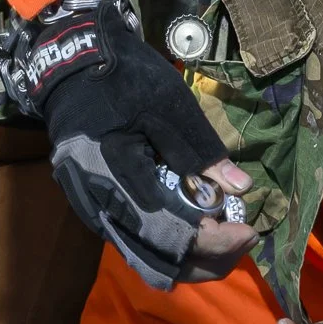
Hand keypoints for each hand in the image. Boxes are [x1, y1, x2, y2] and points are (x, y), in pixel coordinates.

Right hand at [2, 0, 254, 288]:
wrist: (73, 63)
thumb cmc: (123, 78)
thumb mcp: (169, 106)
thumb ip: (202, 153)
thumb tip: (242, 188)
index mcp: (112, 177)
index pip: (168, 234)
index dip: (212, 242)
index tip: (249, 233)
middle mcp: (96, 206)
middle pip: (156, 260)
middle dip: (206, 260)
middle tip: (245, 239)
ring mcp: (91, 209)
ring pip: (145, 257)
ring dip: (189, 256)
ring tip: (226, 236)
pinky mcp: (96, 206)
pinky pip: (135, 241)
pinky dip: (169, 244)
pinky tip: (197, 228)